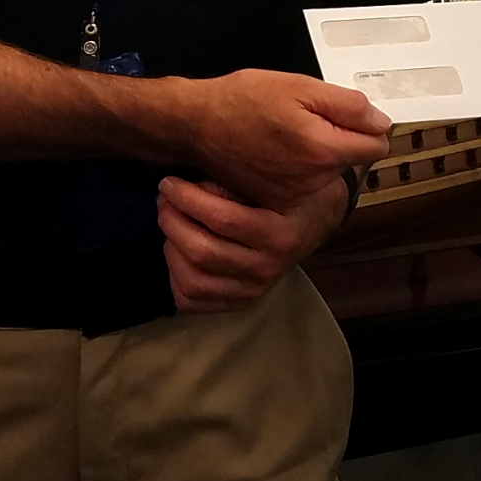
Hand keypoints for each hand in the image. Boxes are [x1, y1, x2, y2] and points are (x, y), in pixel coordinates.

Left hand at [157, 175, 348, 313]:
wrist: (316, 221)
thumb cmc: (291, 191)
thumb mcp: (276, 177)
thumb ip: (238, 178)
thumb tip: (192, 180)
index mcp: (281, 235)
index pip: (224, 219)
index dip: (188, 199)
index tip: (169, 182)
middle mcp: (268, 268)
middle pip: (203, 252)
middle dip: (173, 221)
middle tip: (164, 199)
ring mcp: (252, 290)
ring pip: (193, 280)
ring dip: (170, 248)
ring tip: (170, 222)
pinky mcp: (239, 302)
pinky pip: (192, 300)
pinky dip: (175, 276)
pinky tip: (177, 250)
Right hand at [177, 69, 390, 211]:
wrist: (196, 125)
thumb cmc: (243, 100)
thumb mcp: (301, 87)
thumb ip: (348, 106)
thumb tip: (380, 121)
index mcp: (322, 150)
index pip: (377, 145)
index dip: (367, 124)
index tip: (346, 113)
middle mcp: (312, 181)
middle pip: (353, 157)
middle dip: (340, 136)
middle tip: (306, 116)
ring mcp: (293, 195)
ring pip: (328, 169)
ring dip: (317, 151)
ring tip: (286, 131)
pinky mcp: (276, 201)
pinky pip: (304, 181)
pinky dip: (297, 166)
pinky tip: (275, 149)